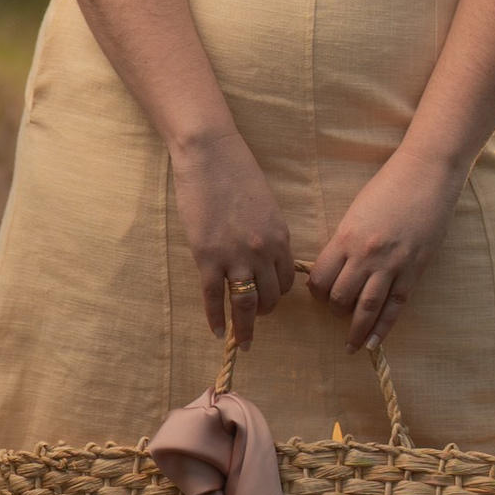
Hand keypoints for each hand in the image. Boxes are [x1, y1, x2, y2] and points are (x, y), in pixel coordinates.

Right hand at [171, 122, 296, 344]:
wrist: (210, 155)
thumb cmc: (237, 172)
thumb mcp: (266, 205)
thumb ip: (268, 233)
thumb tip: (265, 256)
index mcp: (281, 237)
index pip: (287, 279)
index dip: (280, 293)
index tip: (271, 298)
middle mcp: (263, 252)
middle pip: (271, 296)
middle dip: (265, 312)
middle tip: (257, 321)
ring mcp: (235, 257)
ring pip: (246, 304)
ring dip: (246, 326)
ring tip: (244, 340)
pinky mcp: (207, 258)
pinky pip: (213, 298)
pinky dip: (216, 319)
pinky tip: (218, 332)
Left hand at [306, 146, 464, 351]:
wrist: (427, 173)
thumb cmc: (389, 186)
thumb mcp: (357, 211)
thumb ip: (346, 240)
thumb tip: (337, 266)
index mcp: (346, 236)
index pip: (319, 277)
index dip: (316, 291)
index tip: (319, 294)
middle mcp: (365, 254)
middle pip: (339, 296)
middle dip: (335, 309)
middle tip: (337, 311)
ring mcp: (391, 264)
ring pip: (365, 307)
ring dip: (356, 329)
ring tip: (351, 345)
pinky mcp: (414, 270)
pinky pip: (395, 306)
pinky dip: (383, 327)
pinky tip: (374, 342)